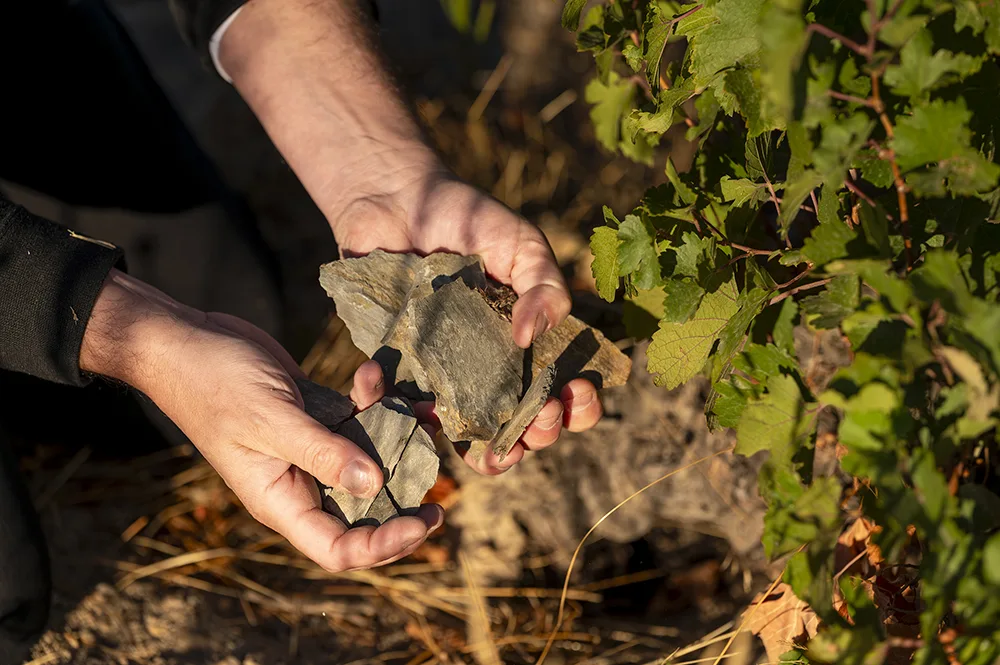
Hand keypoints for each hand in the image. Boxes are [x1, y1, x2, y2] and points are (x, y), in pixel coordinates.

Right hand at [81, 270, 442, 570]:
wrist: (186, 340)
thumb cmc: (214, 383)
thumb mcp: (271, 420)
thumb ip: (323, 453)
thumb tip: (375, 485)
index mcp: (281, 501)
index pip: (339, 548)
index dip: (385, 545)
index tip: (424, 519)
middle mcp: (299, 482)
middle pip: (363, 511)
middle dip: (404, 494)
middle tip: (440, 474)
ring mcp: (309, 449)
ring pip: (367, 460)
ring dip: (397, 436)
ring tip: (424, 410)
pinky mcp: (316, 416)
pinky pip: (356, 419)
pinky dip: (371, 400)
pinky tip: (370, 372)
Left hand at [218, 0, 603, 472]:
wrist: (396, 199)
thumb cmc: (468, 218)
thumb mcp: (522, 245)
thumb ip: (544, 286)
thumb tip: (530, 337)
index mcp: (530, 342)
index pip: (565, 389)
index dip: (578, 405)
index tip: (577, 395)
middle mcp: (493, 367)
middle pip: (525, 423)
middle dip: (541, 433)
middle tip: (540, 419)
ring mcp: (448, 375)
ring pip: (473, 434)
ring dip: (490, 453)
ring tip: (494, 455)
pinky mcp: (402, 372)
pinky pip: (408, 409)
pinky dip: (415, 418)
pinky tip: (423, 410)